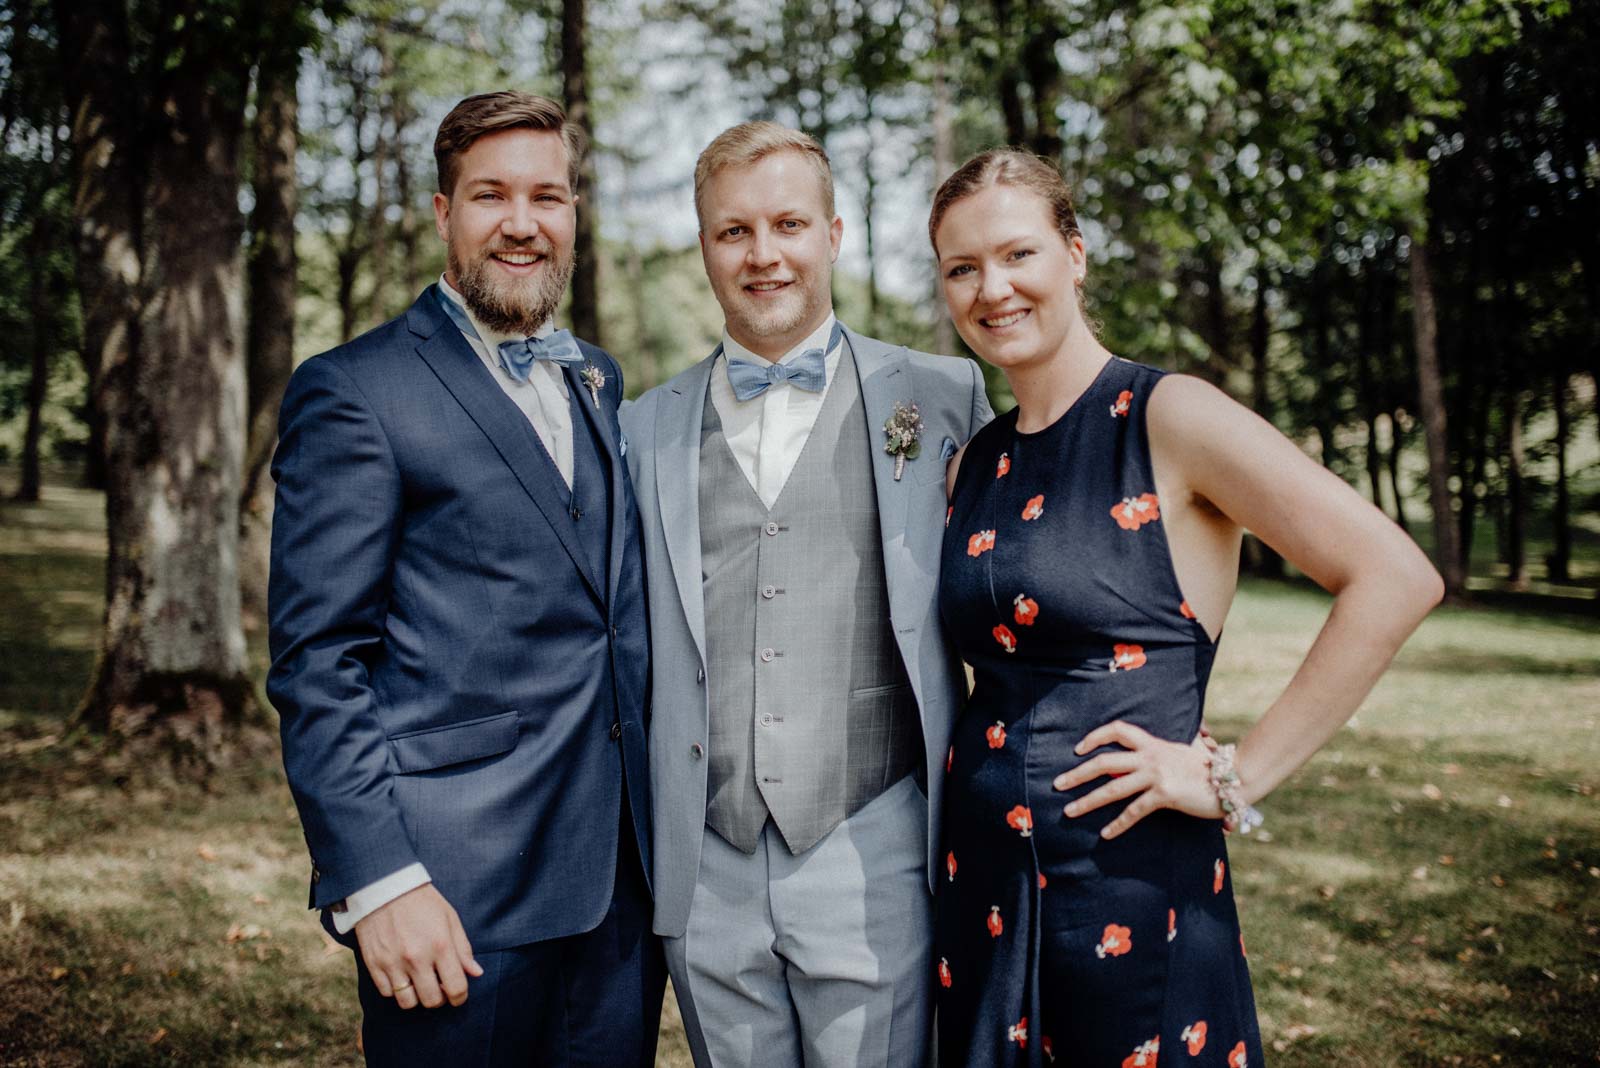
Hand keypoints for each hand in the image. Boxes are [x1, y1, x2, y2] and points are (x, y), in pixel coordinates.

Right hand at [354, 884, 482, 1009]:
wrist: (385, 886)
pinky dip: (396, 989)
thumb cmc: (422, 901)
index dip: (460, 997)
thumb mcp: (450, 918)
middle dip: (440, 999)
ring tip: (419, 983)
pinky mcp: (374, 964)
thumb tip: (475, 973)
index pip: (456, 988)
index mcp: (440, 945)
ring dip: (417, 997)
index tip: (458, 995)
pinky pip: (387, 993)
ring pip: (407, 1002)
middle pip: (432, 1001)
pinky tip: (402, 976)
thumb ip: (463, 949)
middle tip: (439, 988)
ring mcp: (393, 963)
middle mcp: (417, 958)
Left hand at [1052, 721, 1221, 839]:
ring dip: (1087, 800)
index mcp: (1153, 743)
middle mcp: (1150, 756)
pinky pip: (1134, 810)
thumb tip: (1150, 756)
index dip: (1095, 737)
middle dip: (1078, 773)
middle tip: (1058, 784)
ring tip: (1069, 810)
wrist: (1232, 779)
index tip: (1078, 749)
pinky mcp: (1165, 794)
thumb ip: (1164, 752)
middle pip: (1104, 761)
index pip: (1118, 730)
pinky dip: (1118, 824)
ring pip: (1113, 787)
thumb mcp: (1182, 752)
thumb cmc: (1208, 768)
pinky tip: (1105, 833)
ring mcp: (1156, 775)